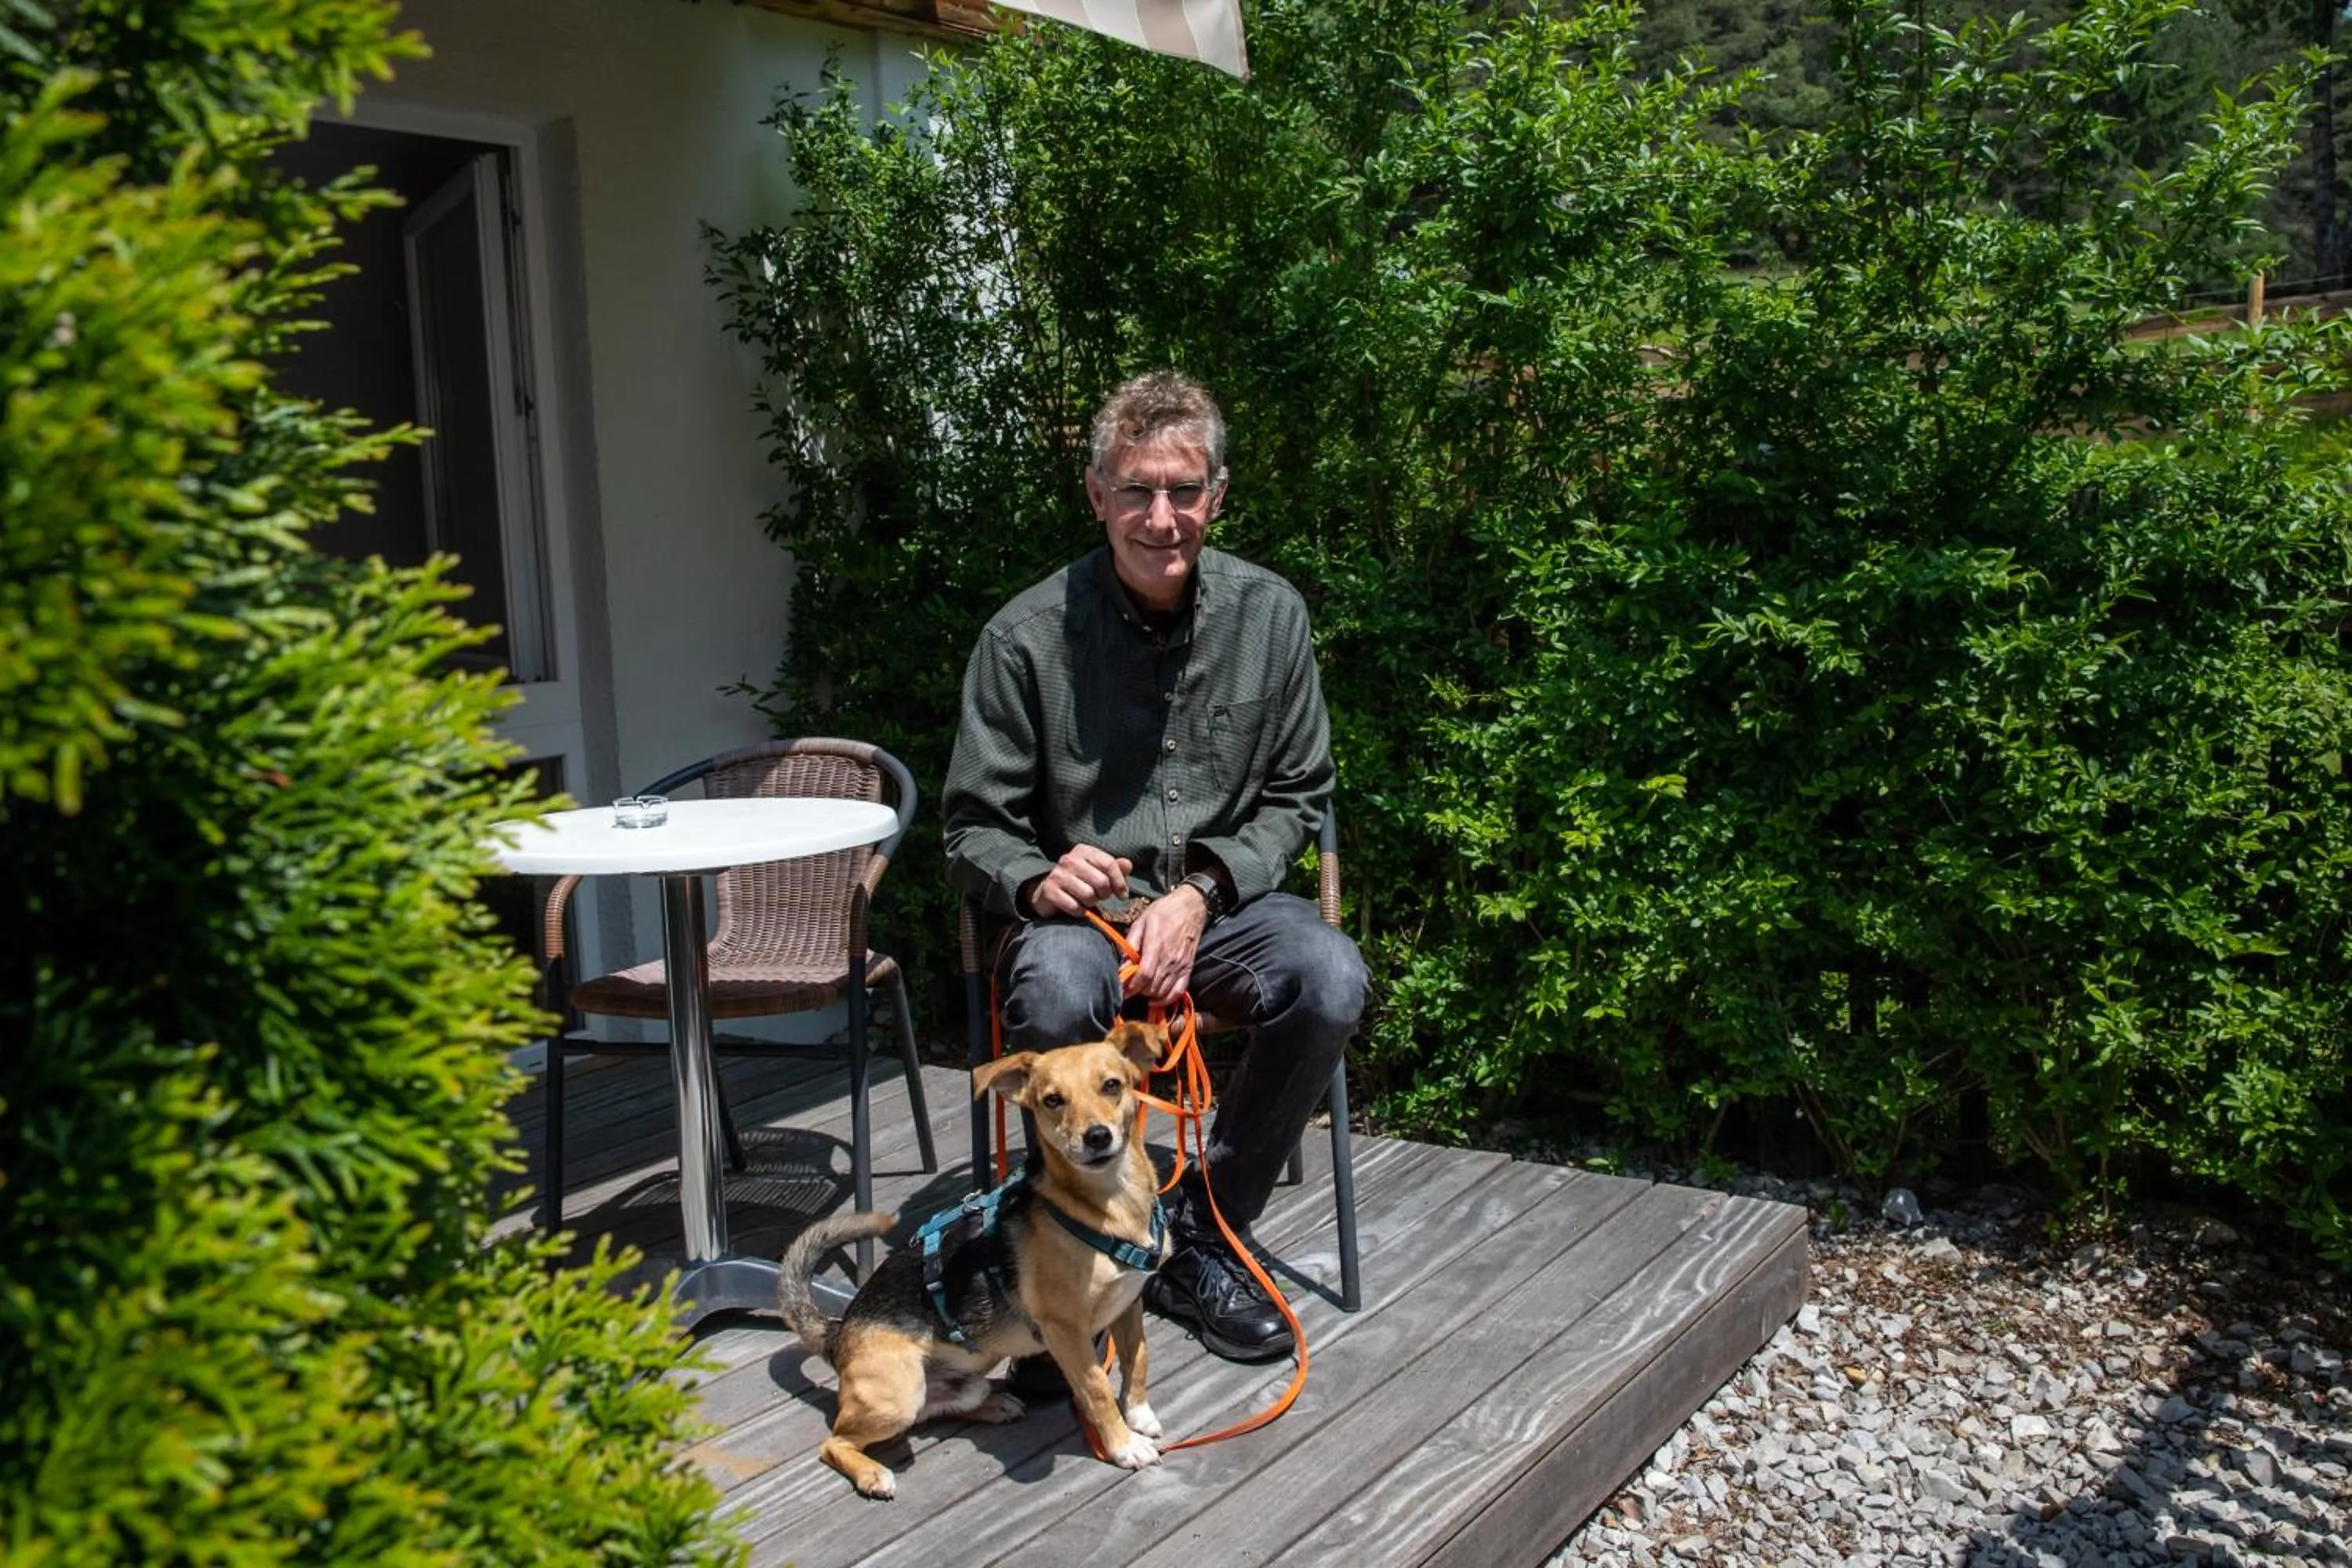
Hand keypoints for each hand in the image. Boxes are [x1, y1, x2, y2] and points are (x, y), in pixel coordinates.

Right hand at [1025, 844, 1132, 918]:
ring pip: (1089, 895)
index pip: (1110, 864)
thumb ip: (1115, 868)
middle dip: (1105, 894)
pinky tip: (1077, 908)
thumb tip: (1128, 864)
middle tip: (1100, 897)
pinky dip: (1080, 912)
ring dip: (1092, 903)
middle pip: (1101, 881)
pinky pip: (1075, 907)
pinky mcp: (1049, 891)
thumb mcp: (1098, 872)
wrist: (1048, 892)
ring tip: (1087, 901)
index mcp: (1083, 851)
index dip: (1120, 882)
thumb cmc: (1080, 881)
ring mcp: (1057, 875)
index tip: (1123, 895)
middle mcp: (1069, 859)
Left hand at [1123, 885, 1209, 1002]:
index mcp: (1156, 946)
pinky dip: (1167, 999)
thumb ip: (1131, 943)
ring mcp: (1180, 966)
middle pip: (1152, 987)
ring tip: (1140, 990)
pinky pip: (1179, 991)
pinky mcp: (1188, 969)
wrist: (1191, 908)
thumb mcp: (1141, 921)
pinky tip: (1156, 998)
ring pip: (1163, 991)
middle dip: (1137, 991)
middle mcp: (1170, 959)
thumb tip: (1122, 962)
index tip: (1121, 989)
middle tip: (1129, 988)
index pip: (1144, 975)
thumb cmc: (1164, 912)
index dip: (1131, 986)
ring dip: (1149, 995)